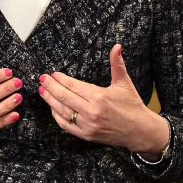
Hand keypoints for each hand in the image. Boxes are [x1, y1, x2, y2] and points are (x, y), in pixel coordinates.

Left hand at [38, 44, 168, 157]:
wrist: (140, 131)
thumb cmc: (132, 106)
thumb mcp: (124, 83)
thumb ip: (117, 64)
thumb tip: (117, 46)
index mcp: (99, 97)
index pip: (73, 86)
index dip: (60, 79)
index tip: (53, 74)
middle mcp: (91, 112)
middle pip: (64, 97)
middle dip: (50, 87)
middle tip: (42, 79)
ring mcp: (88, 125)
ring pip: (62, 111)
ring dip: (50, 101)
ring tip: (42, 91)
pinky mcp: (86, 136)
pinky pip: (66, 126)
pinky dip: (57, 116)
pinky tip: (52, 108)